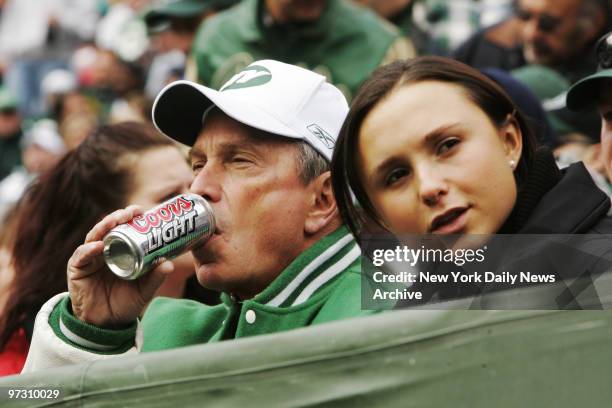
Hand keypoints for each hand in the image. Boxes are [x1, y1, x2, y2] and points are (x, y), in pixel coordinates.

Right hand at [67, 205, 173, 327]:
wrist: (106, 325)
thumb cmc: (126, 303)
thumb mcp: (144, 290)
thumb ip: (155, 278)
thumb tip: (169, 264)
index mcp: (120, 252)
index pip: (124, 229)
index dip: (131, 218)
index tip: (142, 210)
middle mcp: (104, 251)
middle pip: (109, 228)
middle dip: (118, 217)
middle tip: (130, 212)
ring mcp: (89, 259)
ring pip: (94, 237)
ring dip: (104, 226)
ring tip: (115, 221)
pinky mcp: (77, 269)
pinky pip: (81, 256)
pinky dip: (88, 249)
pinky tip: (98, 246)